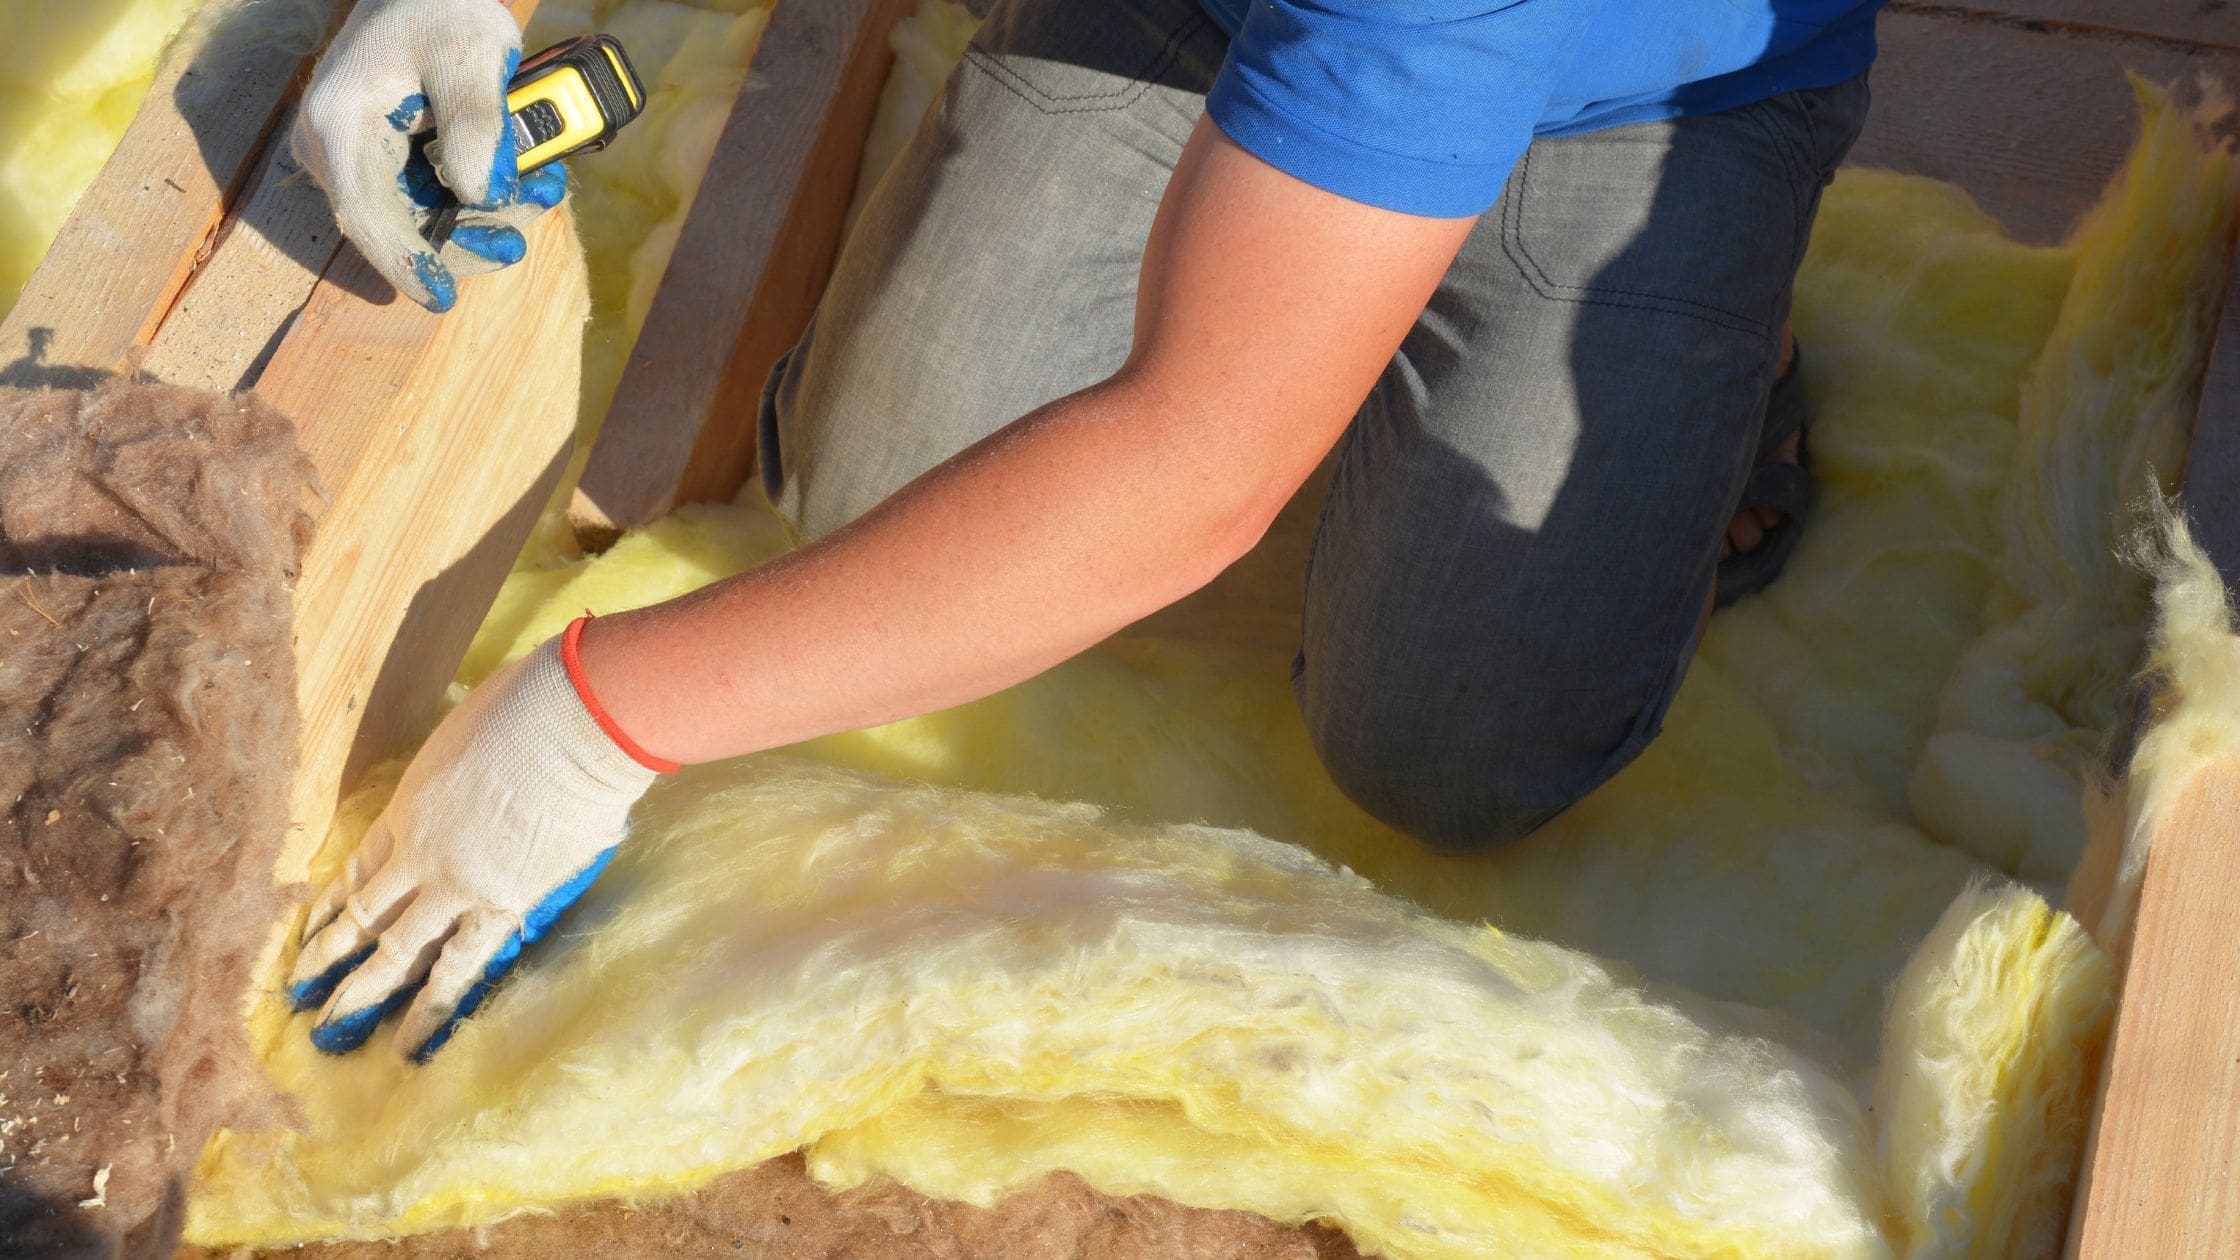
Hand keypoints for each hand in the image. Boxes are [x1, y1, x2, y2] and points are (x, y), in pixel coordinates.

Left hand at [288, 624, 665, 1059]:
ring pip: (397, 952)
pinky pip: (460, 966)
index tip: (311, 933)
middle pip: (363, 917)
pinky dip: (433, 1006)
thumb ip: (460, 777)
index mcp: (407, 808)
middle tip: (298, 998)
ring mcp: (457, 885)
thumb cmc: (529, 707)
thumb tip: (481, 790)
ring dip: (362, 995)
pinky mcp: (503, 906)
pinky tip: (412, 1041)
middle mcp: (419, 855)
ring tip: (331, 1033)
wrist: (575, 721)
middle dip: (327, 961)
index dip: (332, 906)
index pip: (358, 869)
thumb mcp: (466, 736)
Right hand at [291, 0, 568, 311]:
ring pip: (422, 218)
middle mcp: (334, 150)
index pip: (365, 213)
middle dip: (469, 239)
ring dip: (486, 220)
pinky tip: (525, 184)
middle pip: (400, 227)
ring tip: (541, 192)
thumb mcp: (471, 54)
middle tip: (524, 234)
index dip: (406, 261)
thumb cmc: (440, 10)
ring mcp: (356, 160)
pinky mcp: (384, 163)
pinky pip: (430, 198)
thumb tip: (481, 195)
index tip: (441, 295)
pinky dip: (479, 199)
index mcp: (341, 124)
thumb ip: (478, 124)